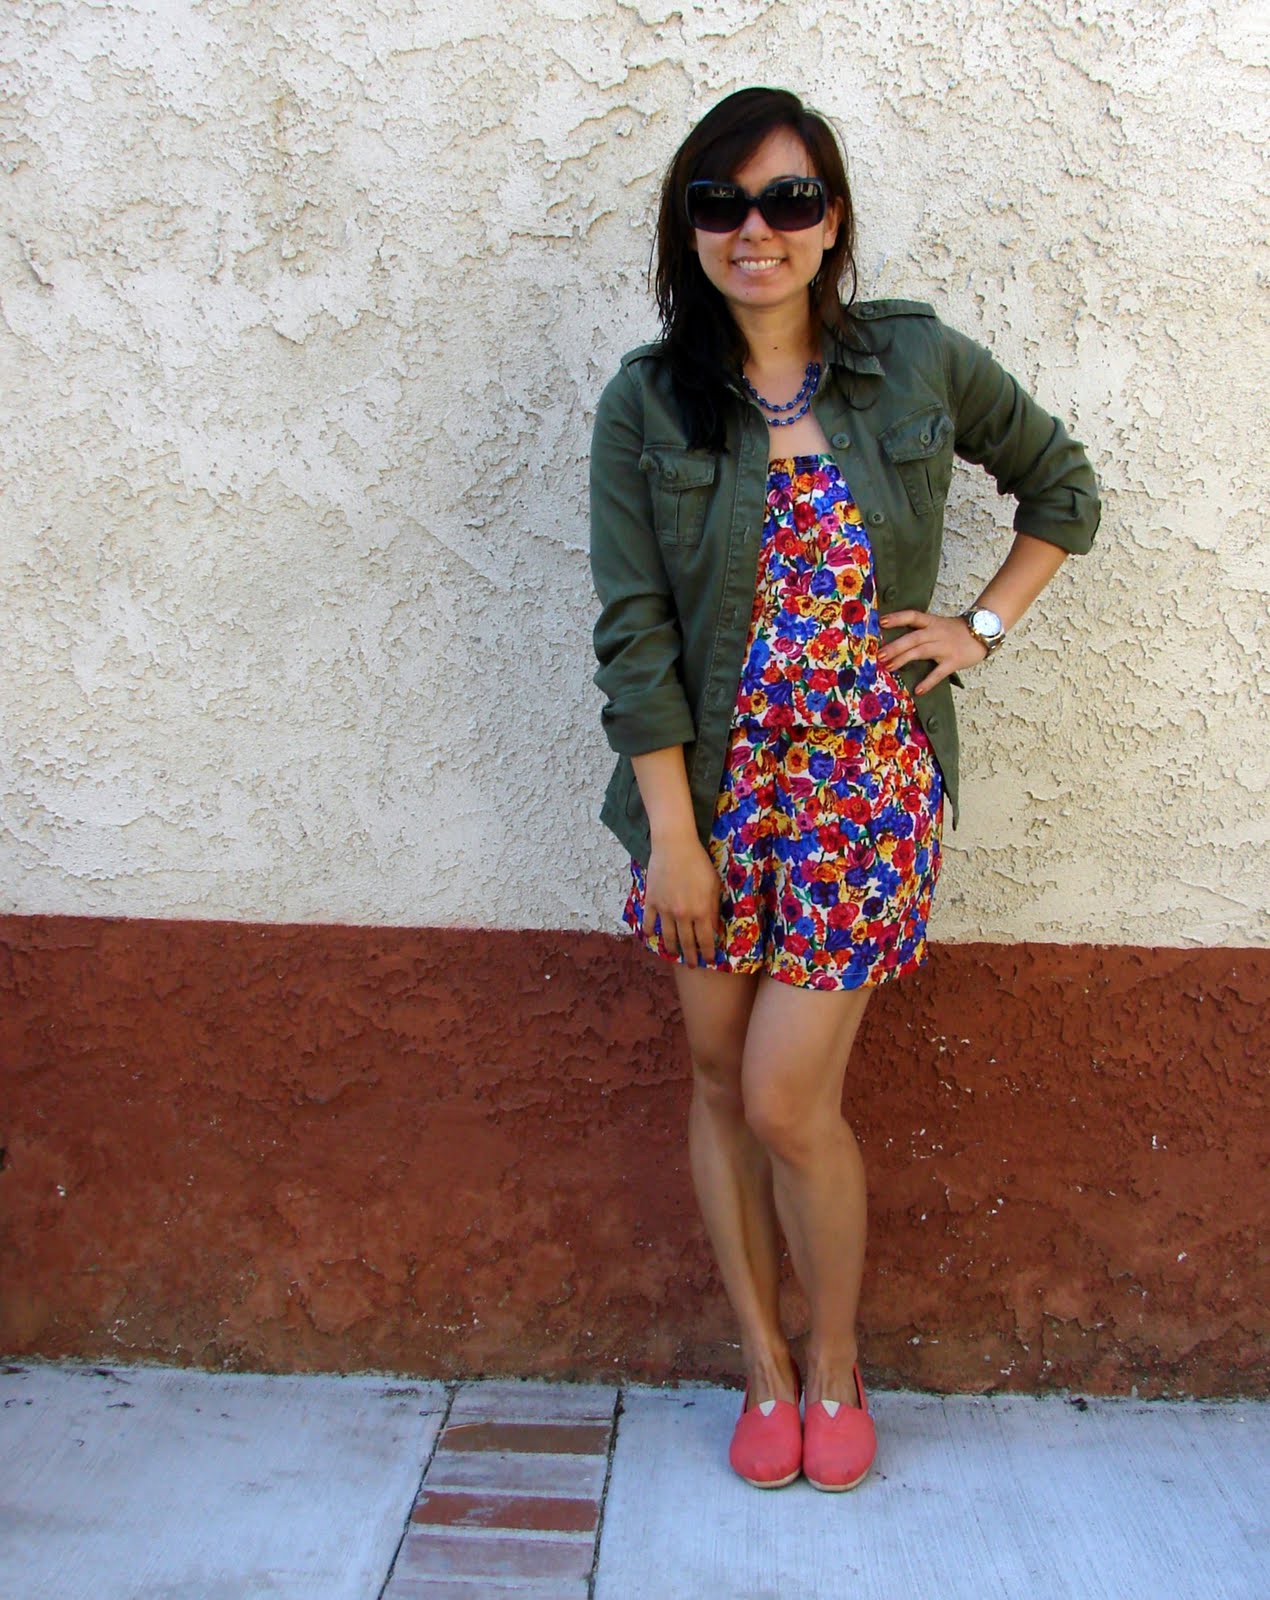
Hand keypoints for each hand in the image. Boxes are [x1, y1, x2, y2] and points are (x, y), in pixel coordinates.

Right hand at [642, 834, 723, 966]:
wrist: (674, 846)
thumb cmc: (699, 862)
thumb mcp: (714, 885)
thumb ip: (713, 907)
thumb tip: (713, 926)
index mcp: (701, 911)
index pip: (706, 939)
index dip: (708, 952)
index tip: (710, 960)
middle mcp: (682, 915)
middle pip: (687, 942)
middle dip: (691, 956)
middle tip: (693, 965)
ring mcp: (664, 909)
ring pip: (668, 935)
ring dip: (672, 948)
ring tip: (674, 955)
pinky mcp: (651, 901)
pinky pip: (649, 920)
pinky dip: (649, 930)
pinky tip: (650, 936)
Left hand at [877, 609, 987, 694]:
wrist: (983, 633)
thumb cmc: (955, 631)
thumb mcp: (937, 625)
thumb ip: (920, 631)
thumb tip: (894, 643)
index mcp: (931, 622)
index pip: (912, 616)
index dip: (897, 618)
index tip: (882, 622)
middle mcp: (936, 633)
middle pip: (913, 638)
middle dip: (895, 646)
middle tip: (879, 655)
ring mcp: (945, 647)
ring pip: (921, 651)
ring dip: (904, 659)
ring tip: (889, 667)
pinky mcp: (953, 661)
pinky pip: (939, 672)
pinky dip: (928, 682)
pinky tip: (918, 690)